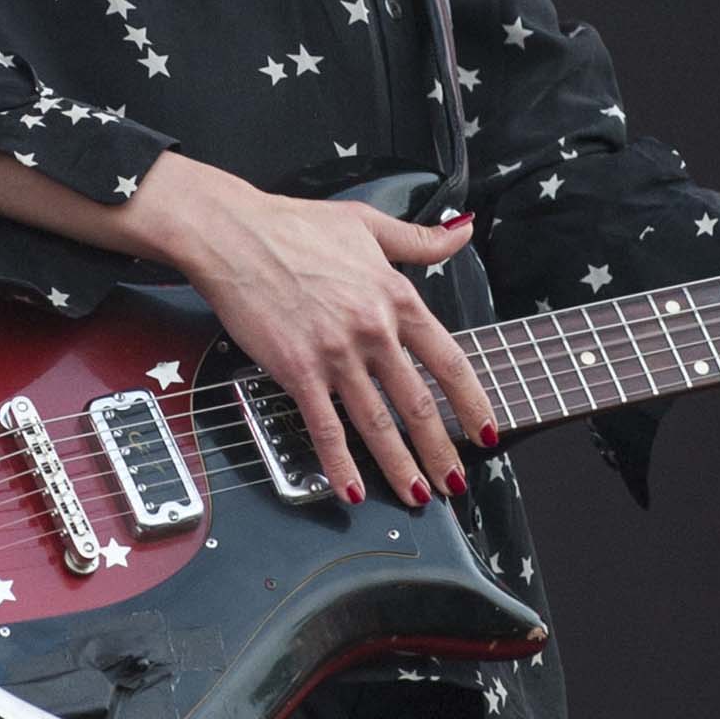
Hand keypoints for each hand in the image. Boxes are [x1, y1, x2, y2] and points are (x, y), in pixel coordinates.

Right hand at [159, 179, 497, 507]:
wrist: (235, 235)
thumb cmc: (295, 226)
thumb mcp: (368, 224)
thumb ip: (421, 238)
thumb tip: (463, 232)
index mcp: (395, 296)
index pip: (449, 361)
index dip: (472, 403)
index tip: (485, 430)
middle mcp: (372, 329)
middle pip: (417, 403)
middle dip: (440, 450)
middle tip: (455, 480)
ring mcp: (335, 354)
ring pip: (377, 424)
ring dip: (400, 467)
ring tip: (418, 494)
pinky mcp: (297, 371)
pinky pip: (325, 428)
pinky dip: (341, 466)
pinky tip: (353, 491)